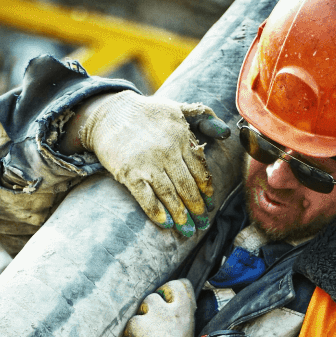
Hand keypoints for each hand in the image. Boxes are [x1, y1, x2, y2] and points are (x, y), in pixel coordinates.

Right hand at [78, 91, 226, 236]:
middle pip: (188, 186)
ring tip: (188, 230)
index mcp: (182, 137)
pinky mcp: (129, 173)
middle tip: (202, 223)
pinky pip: (146, 197)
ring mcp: (148, 163)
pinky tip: (166, 223)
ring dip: (181, 215)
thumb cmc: (146, 112)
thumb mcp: (177, 107)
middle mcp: (168, 151)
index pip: (200, 170)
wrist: (109, 113)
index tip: (209, 204)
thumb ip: (203, 117)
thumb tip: (226, 132)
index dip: (206, 190)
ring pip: (170, 195)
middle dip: (197, 208)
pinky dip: (157, 212)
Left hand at [122, 279, 195, 336]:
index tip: (166, 302)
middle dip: (153, 304)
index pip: (182, 285)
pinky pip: (132, 321)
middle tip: (152, 323)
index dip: (170, 291)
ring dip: (141, 319)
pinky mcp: (141, 327)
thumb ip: (178, 318)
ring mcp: (159, 319)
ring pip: (145, 304)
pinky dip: (130, 334)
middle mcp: (176, 314)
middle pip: (162, 290)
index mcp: (188, 316)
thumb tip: (168, 301)